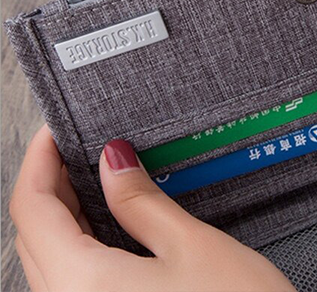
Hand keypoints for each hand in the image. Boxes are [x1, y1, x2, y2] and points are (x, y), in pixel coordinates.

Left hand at [10, 126, 294, 291]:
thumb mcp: (190, 244)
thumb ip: (141, 201)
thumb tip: (113, 159)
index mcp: (83, 285)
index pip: (33, 211)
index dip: (39, 162)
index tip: (54, 132)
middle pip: (34, 237)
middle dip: (48, 186)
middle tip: (73, 148)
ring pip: (46, 262)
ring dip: (60, 217)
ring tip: (87, 178)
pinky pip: (67, 283)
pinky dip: (74, 246)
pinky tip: (101, 225)